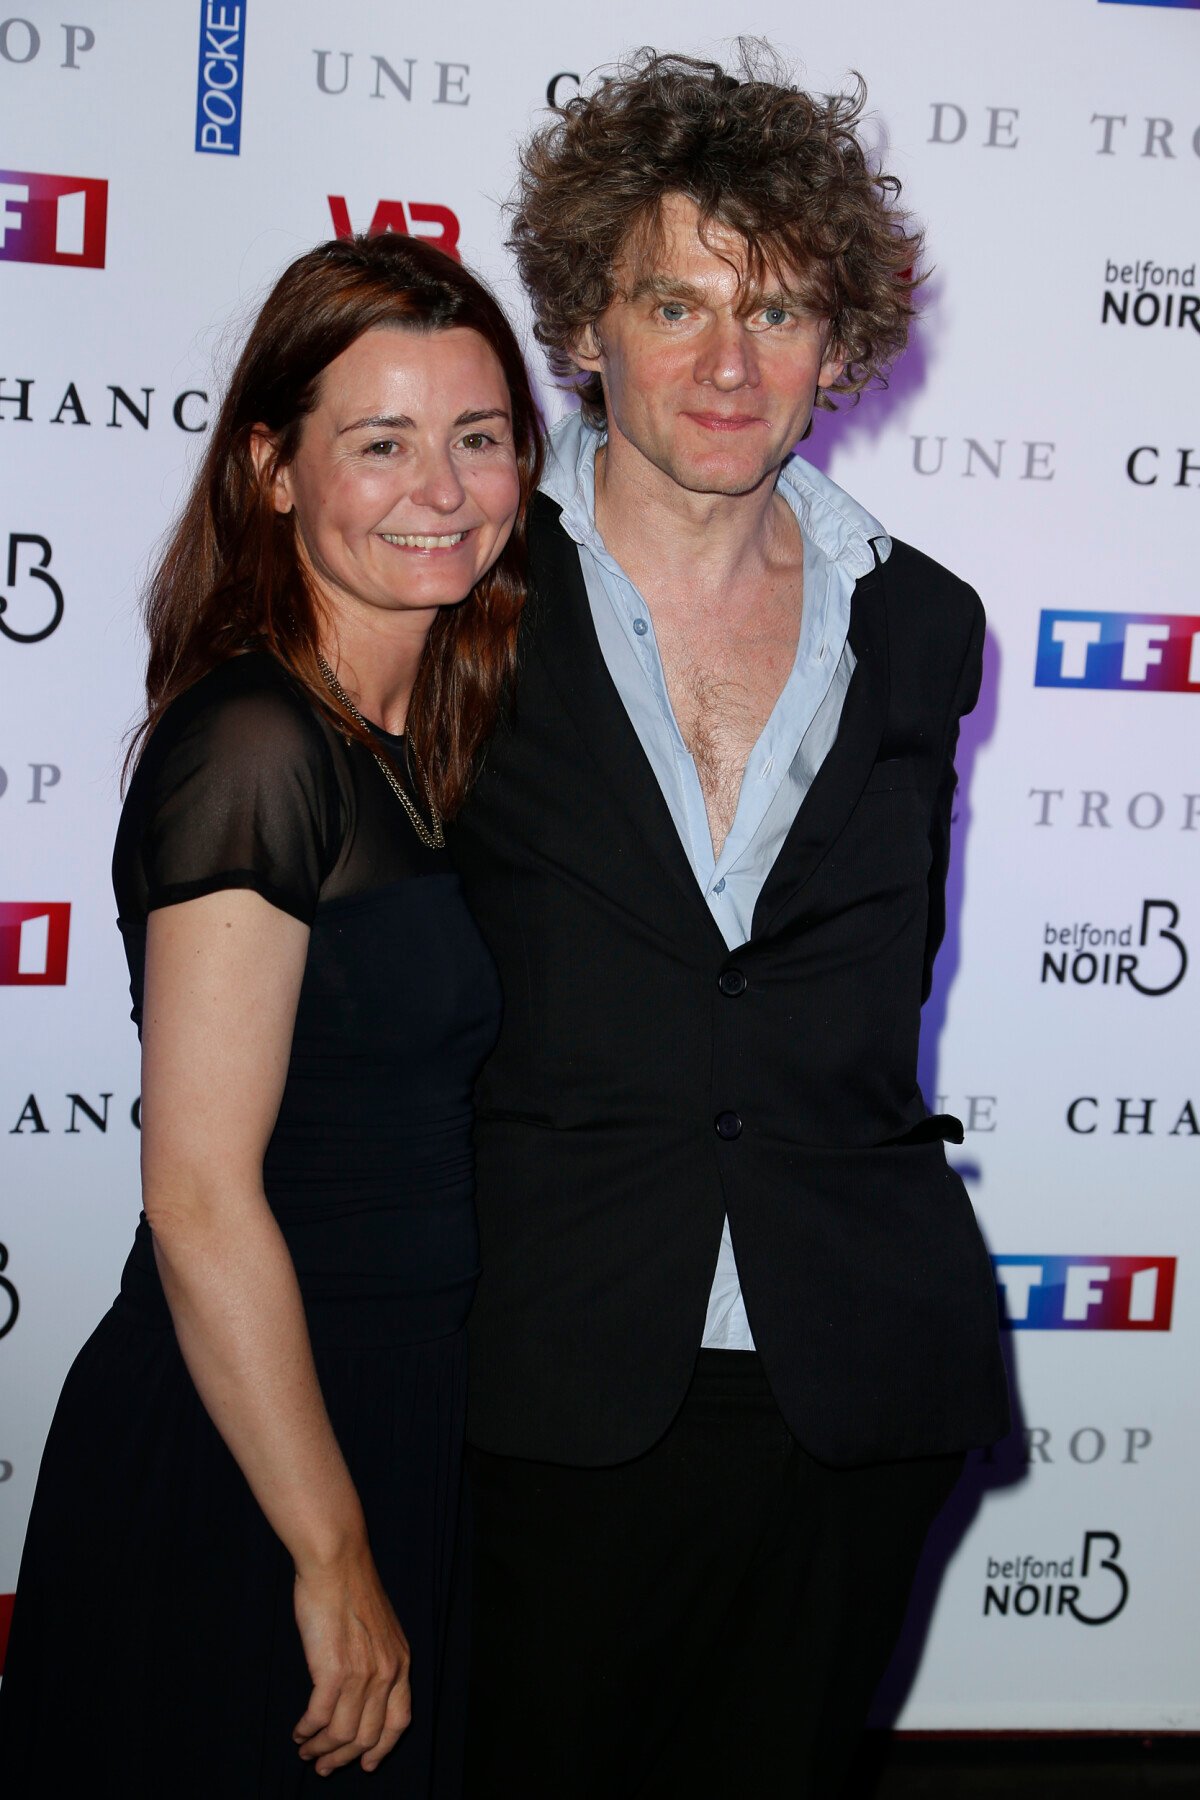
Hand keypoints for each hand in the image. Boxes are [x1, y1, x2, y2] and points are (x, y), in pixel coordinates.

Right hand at [292, 1555, 411, 1775]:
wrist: (337, 1561)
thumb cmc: (351, 1588)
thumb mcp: (380, 1628)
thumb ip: (378, 1659)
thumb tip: (362, 1690)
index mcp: (401, 1663)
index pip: (399, 1722)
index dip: (382, 1748)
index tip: (367, 1765)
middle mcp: (387, 1673)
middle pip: (369, 1736)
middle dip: (345, 1758)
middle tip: (323, 1767)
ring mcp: (362, 1674)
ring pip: (343, 1734)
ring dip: (321, 1749)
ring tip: (306, 1750)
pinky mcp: (333, 1671)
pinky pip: (319, 1718)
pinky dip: (307, 1731)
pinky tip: (298, 1731)